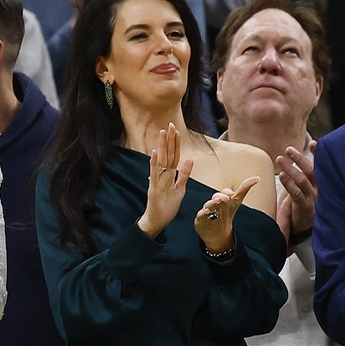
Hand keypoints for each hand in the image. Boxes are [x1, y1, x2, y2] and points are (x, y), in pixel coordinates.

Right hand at [137, 123, 193, 237]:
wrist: (157, 220)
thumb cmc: (167, 206)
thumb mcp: (180, 189)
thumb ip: (184, 175)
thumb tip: (190, 159)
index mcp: (171, 175)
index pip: (174, 156)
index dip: (176, 143)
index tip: (176, 130)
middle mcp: (163, 175)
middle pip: (168, 154)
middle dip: (169, 140)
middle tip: (170, 124)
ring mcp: (158, 180)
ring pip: (161, 160)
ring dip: (162, 146)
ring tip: (162, 133)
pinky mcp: (154, 188)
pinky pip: (155, 174)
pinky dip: (154, 164)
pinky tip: (155, 153)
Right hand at [195, 175, 262, 253]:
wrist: (218, 232)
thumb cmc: (226, 213)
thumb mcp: (236, 201)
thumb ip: (244, 188)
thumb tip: (257, 177)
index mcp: (222, 198)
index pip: (224, 192)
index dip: (227, 192)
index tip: (231, 194)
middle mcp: (214, 203)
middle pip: (216, 197)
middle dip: (220, 196)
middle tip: (226, 198)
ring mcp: (206, 211)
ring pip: (208, 205)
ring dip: (212, 203)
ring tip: (216, 201)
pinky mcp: (200, 220)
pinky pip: (200, 215)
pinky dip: (202, 213)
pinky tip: (205, 211)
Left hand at [274, 140, 316, 243]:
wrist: (303, 230)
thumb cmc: (301, 206)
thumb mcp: (302, 190)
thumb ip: (301, 176)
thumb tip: (291, 159)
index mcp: (319, 184)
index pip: (319, 166)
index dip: (318, 154)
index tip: (313, 142)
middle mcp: (319, 189)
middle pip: (311, 171)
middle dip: (300, 159)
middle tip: (289, 149)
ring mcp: (313, 198)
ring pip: (302, 180)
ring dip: (291, 168)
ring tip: (280, 159)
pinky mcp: (304, 207)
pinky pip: (296, 193)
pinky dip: (289, 183)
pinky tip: (282, 175)